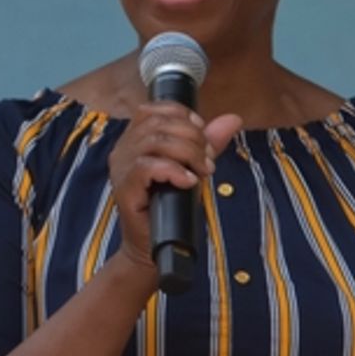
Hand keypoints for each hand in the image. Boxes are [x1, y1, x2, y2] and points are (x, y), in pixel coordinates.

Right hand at [106, 102, 241, 278]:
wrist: (153, 246)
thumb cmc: (171, 206)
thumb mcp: (194, 167)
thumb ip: (209, 142)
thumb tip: (233, 119)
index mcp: (135, 138)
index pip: (155, 109)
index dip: (183, 116)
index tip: (204, 135)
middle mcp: (123, 148)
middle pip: (158, 123)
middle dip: (192, 138)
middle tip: (208, 161)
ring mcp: (121, 168)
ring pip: (154, 141)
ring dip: (187, 153)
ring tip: (202, 172)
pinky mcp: (124, 189)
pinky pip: (145, 166)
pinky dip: (172, 170)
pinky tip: (188, 182)